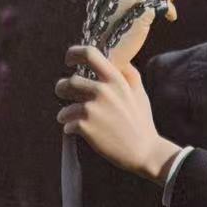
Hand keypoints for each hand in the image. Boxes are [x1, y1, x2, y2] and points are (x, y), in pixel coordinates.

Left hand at [55, 44, 180, 180]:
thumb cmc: (141, 122)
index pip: (89, 54)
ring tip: (68, 117)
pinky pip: (67, 124)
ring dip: (64, 112)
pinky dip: (69, 128)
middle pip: (69, 82)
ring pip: (65, 106)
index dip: (74, 53)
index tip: (69, 60)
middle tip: (63, 94)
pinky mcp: (85, 127)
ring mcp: (92, 109)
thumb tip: (118, 60)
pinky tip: (76, 131)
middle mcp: (102, 91)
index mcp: (115, 80)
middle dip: (62, 89)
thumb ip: (128, 74)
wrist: (144, 152)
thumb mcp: (139, 93)